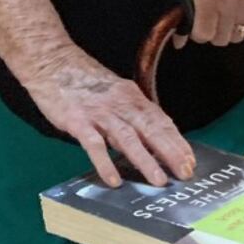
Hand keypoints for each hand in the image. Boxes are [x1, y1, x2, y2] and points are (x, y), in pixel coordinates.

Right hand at [19, 45, 194, 188]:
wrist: (53, 62)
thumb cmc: (84, 81)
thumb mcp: (115, 92)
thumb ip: (131, 114)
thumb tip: (149, 139)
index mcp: (132, 97)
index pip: (160, 121)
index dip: (177, 141)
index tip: (190, 160)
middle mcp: (120, 104)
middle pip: (150, 130)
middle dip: (170, 153)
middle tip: (185, 173)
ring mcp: (99, 113)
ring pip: (127, 138)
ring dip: (145, 161)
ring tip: (159, 181)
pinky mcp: (78, 121)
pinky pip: (94, 144)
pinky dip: (105, 162)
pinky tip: (113, 180)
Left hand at [173, 0, 243, 46]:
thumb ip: (180, 12)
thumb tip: (177, 43)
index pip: (203, 35)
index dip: (199, 32)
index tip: (201, 25)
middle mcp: (228, 1)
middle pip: (220, 40)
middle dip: (215, 31)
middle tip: (216, 16)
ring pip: (237, 38)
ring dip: (232, 30)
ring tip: (231, 11)